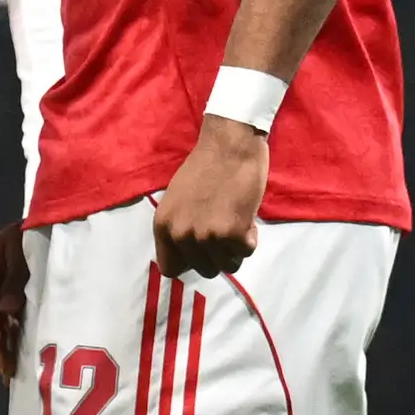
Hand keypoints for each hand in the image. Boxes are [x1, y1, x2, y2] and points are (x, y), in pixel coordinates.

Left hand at [150, 117, 268, 278]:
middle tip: (225, 229)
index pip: (170, 268)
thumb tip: (188, 255)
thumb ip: (178, 227)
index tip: (201, 252)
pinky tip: (245, 215)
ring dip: (235, 248)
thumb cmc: (206, 167)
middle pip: (204, 270)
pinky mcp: (233, 234)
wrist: (230, 145)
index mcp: (163, 226)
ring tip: (235, 220)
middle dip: (218, 254)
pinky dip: (250, 238)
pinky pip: (246, 252)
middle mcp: (181, 235)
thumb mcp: (177, 201)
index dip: (189, 262)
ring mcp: (207, 237)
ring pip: (228, 265)